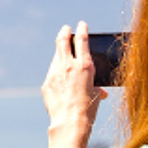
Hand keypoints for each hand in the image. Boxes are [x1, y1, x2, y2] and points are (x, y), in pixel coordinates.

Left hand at [42, 21, 106, 147]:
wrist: (69, 122)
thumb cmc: (87, 109)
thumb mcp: (96, 95)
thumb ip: (96, 87)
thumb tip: (101, 91)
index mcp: (85, 65)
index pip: (82, 40)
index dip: (82, 30)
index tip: (81, 24)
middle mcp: (68, 66)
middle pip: (63, 41)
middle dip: (65, 32)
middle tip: (66, 29)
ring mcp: (55, 73)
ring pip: (56, 57)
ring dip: (60, 54)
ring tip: (63, 55)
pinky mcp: (46, 83)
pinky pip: (52, 73)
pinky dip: (56, 72)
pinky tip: (59, 77)